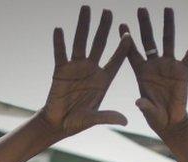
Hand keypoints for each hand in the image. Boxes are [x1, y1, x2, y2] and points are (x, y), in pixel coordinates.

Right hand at [43, 6, 130, 136]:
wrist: (59, 123)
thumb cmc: (78, 122)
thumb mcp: (93, 119)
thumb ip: (107, 117)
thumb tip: (125, 121)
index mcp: (104, 80)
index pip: (116, 60)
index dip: (122, 48)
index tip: (128, 34)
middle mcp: (91, 70)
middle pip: (99, 45)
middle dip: (103, 28)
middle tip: (108, 11)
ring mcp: (76, 68)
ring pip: (81, 43)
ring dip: (83, 26)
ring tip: (86, 8)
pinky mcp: (60, 70)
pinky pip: (60, 53)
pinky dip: (60, 42)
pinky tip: (60, 29)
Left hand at [120, 8, 187, 136]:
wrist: (170, 121)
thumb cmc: (155, 117)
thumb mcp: (149, 112)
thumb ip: (145, 106)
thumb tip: (139, 102)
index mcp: (141, 73)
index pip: (131, 53)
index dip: (126, 41)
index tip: (121, 24)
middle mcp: (154, 66)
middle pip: (148, 41)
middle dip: (145, 25)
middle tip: (142, 9)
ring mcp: (169, 66)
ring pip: (168, 41)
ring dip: (168, 25)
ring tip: (168, 9)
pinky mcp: (183, 71)